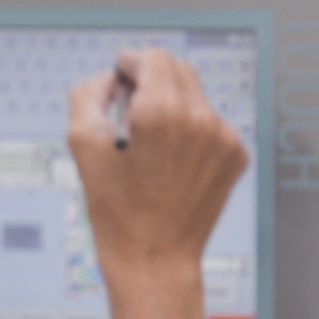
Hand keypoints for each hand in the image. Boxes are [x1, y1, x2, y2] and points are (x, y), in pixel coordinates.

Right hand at [68, 47, 247, 284]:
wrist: (155, 260)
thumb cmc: (117, 212)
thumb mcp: (83, 146)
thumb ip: (88, 95)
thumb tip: (111, 79)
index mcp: (163, 114)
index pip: (153, 58)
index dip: (130, 63)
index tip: (120, 78)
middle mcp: (200, 120)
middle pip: (177, 69)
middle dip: (151, 80)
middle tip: (129, 109)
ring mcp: (224, 139)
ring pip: (195, 95)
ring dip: (171, 105)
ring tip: (148, 141)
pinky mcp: (235, 156)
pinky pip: (211, 123)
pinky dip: (190, 130)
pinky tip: (170, 160)